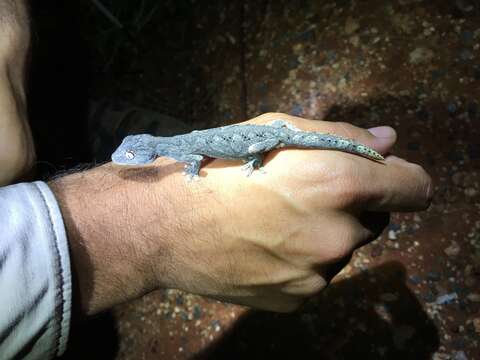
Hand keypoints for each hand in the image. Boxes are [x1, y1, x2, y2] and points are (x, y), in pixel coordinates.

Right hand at [50, 113, 432, 314]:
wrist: (163, 224)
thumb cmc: (217, 163)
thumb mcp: (276, 129)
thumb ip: (342, 135)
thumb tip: (388, 141)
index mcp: (339, 183)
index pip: (414, 187)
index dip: (404, 178)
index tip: (387, 176)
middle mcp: (339, 235)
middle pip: (374, 219)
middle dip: (351, 206)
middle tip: (303, 195)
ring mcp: (318, 274)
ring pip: (342, 248)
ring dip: (323, 234)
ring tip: (273, 223)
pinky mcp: (297, 298)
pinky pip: (316, 274)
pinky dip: (300, 260)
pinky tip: (262, 247)